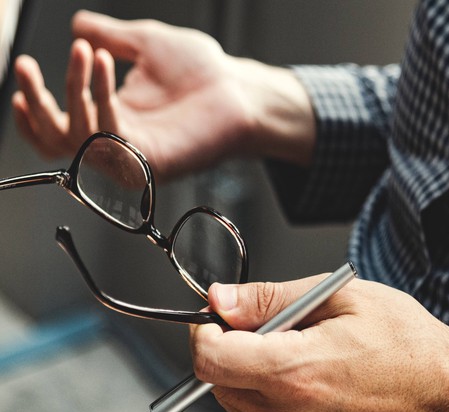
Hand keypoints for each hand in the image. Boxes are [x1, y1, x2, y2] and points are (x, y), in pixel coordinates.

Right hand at [13, 10, 314, 181]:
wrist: (239, 86)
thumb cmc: (203, 70)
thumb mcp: (146, 44)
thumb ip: (110, 36)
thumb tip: (79, 25)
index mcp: (114, 117)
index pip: (61, 126)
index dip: (35, 106)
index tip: (23, 72)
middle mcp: (119, 140)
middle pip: (59, 140)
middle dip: (38, 103)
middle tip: (26, 66)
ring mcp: (134, 154)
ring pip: (79, 138)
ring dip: (72, 90)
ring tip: (84, 51)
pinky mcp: (150, 162)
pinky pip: (110, 138)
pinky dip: (100, 98)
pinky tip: (103, 63)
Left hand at [190, 275, 448, 411]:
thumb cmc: (406, 343)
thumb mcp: (340, 298)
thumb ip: (270, 299)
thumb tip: (221, 299)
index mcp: (295, 371)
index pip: (209, 359)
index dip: (206, 330)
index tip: (220, 316)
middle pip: (216, 383)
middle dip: (227, 348)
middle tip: (266, 325)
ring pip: (237, 404)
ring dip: (248, 372)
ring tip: (295, 349)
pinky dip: (268, 394)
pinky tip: (305, 375)